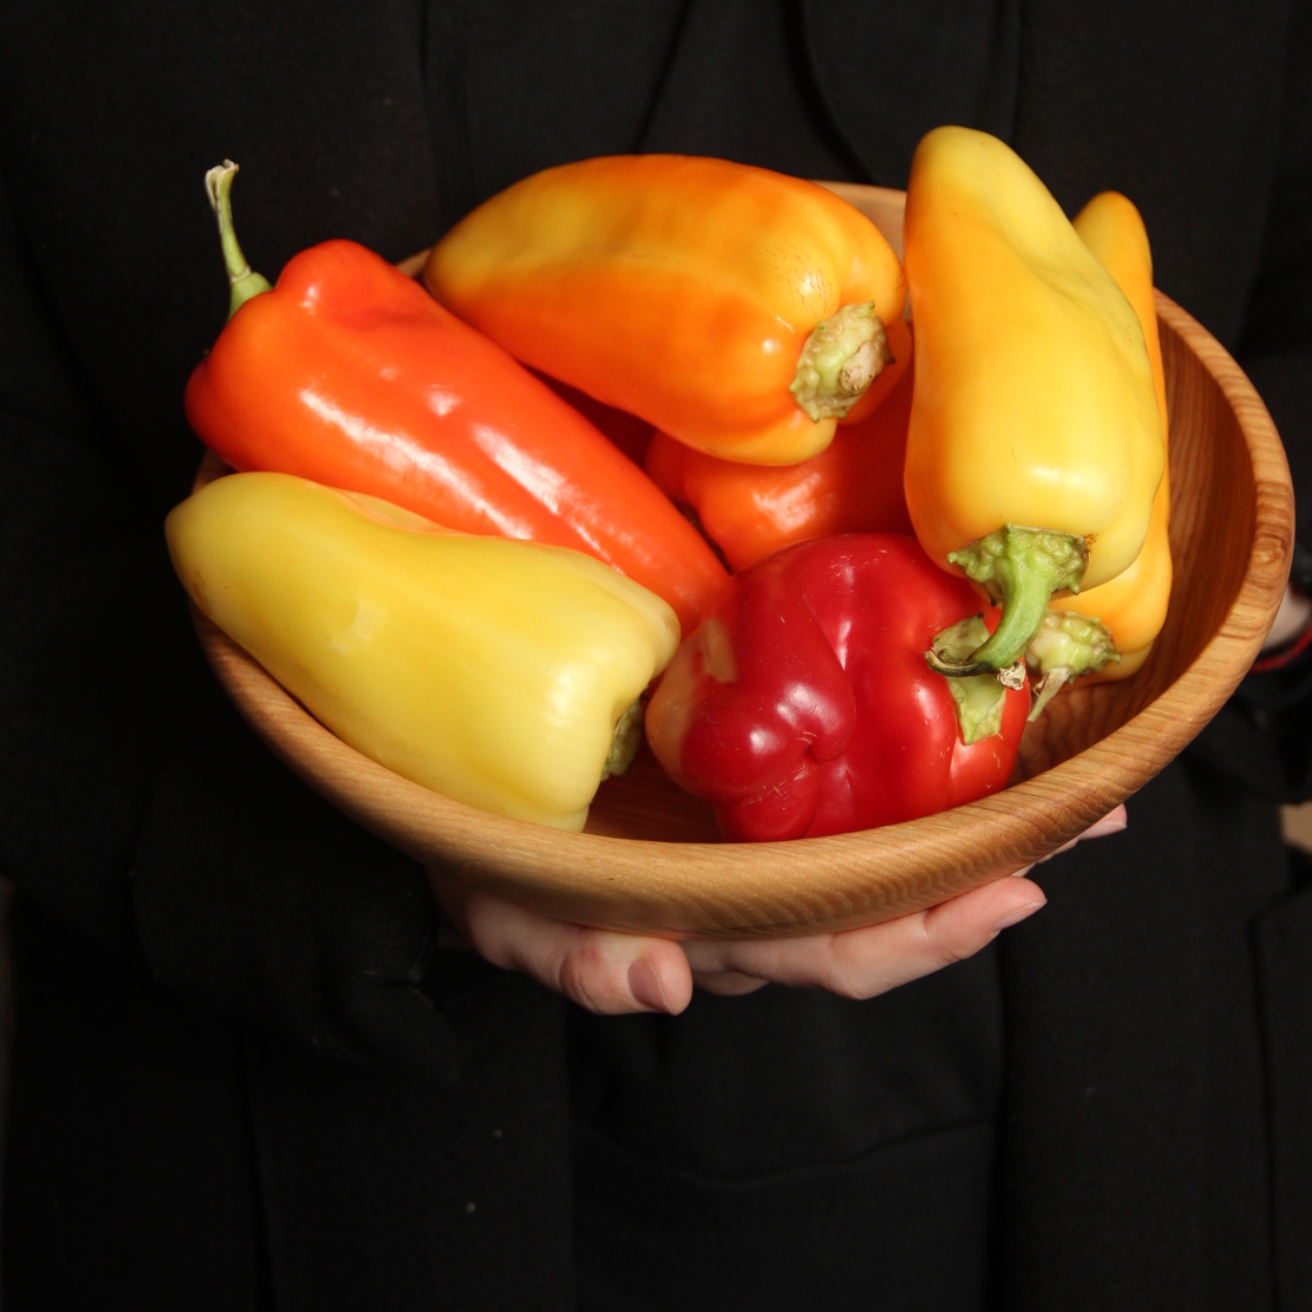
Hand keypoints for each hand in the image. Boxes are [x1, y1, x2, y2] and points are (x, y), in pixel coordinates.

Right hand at [427, 804, 1126, 1014]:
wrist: (475, 771)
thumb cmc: (492, 848)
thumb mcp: (509, 902)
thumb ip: (570, 951)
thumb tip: (661, 985)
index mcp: (717, 926)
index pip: (833, 948)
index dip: (920, 935)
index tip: (1006, 895)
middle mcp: (761, 890)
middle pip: (891, 901)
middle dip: (988, 875)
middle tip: (1087, 826)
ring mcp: (764, 832)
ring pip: (884, 844)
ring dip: (979, 819)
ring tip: (1072, 784)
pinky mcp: (760, 770)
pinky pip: (851, 780)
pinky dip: (924, 765)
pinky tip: (984, 731)